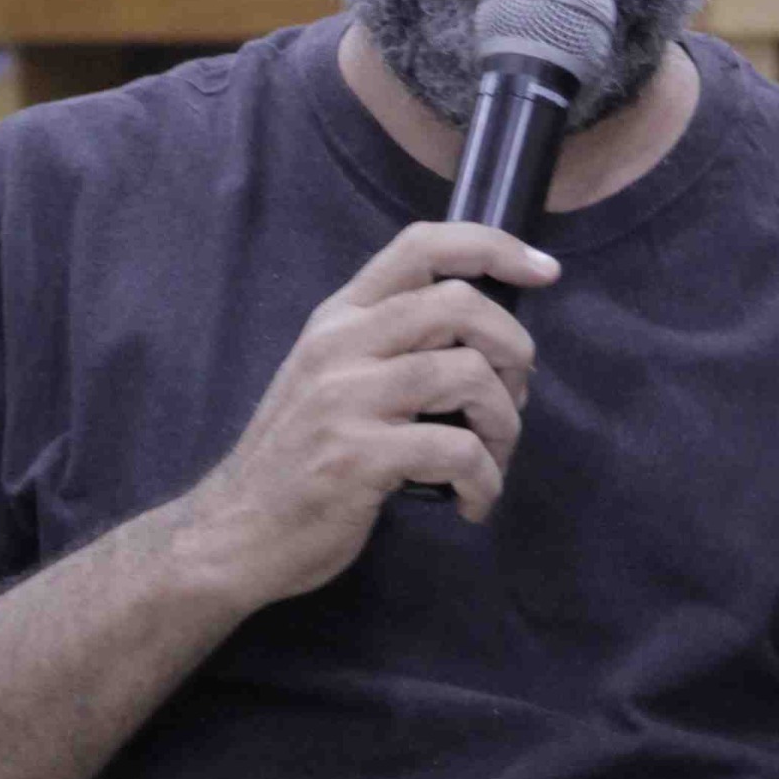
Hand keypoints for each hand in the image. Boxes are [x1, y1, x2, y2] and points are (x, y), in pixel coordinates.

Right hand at [179, 218, 557, 602]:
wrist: (235, 532)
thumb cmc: (299, 459)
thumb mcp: (329, 378)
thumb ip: (389, 346)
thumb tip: (482, 338)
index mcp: (338, 318)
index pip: (422, 246)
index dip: (494, 247)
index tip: (543, 271)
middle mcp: (339, 345)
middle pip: (460, 304)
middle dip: (514, 350)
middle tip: (514, 398)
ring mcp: (345, 399)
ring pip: (468, 376)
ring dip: (505, 424)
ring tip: (493, 461)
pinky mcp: (357, 457)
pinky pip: (458, 451)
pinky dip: (485, 481)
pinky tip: (471, 502)